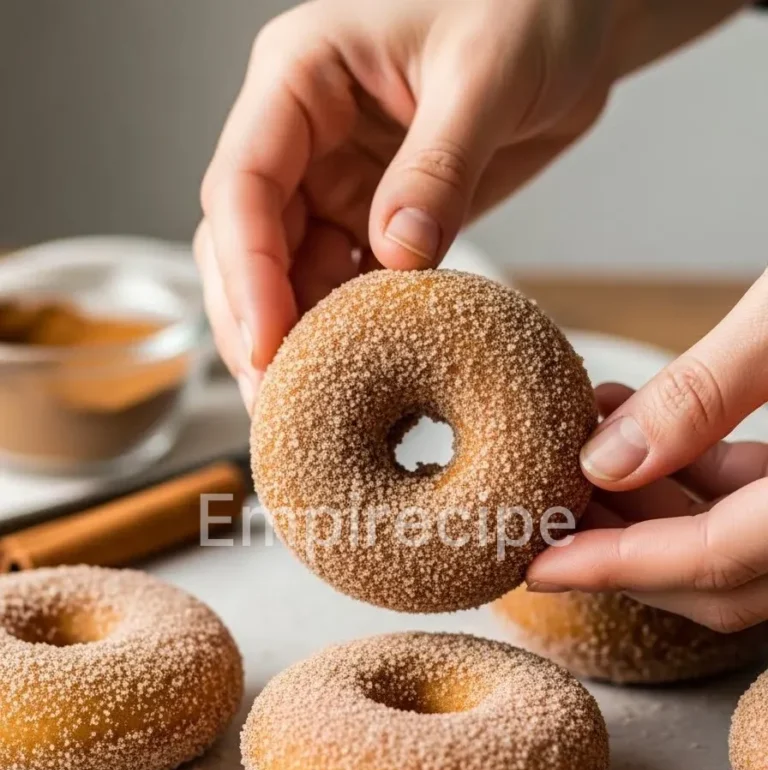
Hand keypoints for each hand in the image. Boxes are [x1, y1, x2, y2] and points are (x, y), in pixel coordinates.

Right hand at [196, 0, 741, 411]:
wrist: (576, 22)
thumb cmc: (527, 7)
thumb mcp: (486, 76)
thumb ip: (438, 167)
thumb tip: (397, 257)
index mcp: (299, 77)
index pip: (243, 185)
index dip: (247, 272)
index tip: (267, 345)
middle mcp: (302, 135)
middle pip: (245, 244)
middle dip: (256, 325)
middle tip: (278, 402)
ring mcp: (334, 181)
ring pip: (288, 275)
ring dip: (297, 341)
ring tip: (311, 409)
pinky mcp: (373, 217)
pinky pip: (344, 285)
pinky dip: (347, 332)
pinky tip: (358, 374)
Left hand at [527, 270, 767, 632]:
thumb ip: (705, 393)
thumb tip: (605, 462)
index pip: (714, 563)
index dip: (614, 569)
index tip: (535, 564)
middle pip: (721, 578)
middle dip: (621, 548)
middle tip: (544, 506)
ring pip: (736, 543)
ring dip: (649, 505)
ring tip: (580, 443)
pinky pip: (762, 501)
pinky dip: (696, 475)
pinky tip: (641, 424)